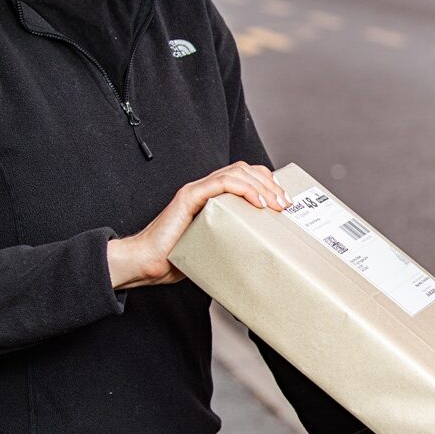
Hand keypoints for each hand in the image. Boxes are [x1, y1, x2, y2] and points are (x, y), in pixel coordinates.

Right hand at [107, 161, 289, 288]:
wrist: (148, 263)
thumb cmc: (179, 257)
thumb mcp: (217, 245)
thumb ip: (235, 238)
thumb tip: (263, 250)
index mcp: (214, 196)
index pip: (246, 176)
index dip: (268, 183)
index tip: (285, 201)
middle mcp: (206, 188)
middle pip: (245, 171)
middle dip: (271, 184)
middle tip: (286, 204)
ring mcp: (197, 190)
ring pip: (237, 173)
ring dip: (262, 186)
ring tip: (276, 204)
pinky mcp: (189, 197)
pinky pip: (220, 183)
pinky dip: (244, 189)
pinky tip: (258, 202)